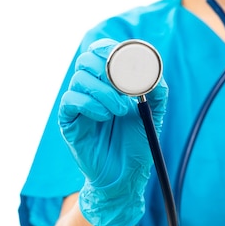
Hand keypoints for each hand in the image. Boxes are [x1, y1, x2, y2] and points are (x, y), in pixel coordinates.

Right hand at [58, 38, 167, 225]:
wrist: (125, 175)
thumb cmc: (137, 144)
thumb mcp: (153, 113)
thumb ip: (156, 90)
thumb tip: (154, 71)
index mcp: (109, 82)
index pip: (101, 51)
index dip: (110, 50)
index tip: (125, 62)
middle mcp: (91, 89)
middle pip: (86, 59)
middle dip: (107, 69)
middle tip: (125, 88)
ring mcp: (78, 104)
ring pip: (79, 79)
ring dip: (103, 91)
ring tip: (120, 110)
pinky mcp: (68, 121)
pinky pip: (70, 100)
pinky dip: (89, 103)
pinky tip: (104, 117)